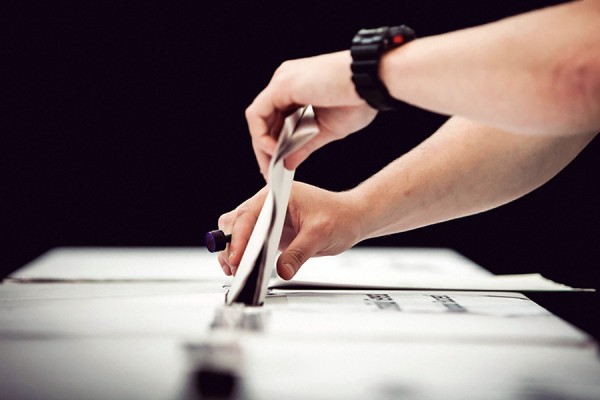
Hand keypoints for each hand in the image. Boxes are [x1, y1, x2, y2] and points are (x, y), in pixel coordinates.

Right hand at [217, 182, 362, 278]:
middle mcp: (268, 202)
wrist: (351, 218)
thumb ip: (299, 253)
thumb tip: (282, 270)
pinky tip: (243, 266)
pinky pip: (248, 238)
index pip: (248, 215)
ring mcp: (268, 215)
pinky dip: (241, 252)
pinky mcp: (270, 229)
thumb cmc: (339, 217)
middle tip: (234, 268)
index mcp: (277, 195)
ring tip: (235, 269)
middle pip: (235, 220)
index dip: (239, 238)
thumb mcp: (320, 236)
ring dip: (232, 248)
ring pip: (236, 229)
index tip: (237, 258)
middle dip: (230, 245)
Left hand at [245, 51, 377, 177]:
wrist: (372, 83)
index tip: (276, 169)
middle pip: (264, 121)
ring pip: (258, 118)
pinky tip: (275, 151)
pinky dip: (262, 136)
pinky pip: (257, 114)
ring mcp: (282, 81)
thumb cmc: (358, 101)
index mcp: (297, 90)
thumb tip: (287, 164)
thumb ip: (303, 145)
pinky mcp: (281, 85)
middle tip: (270, 175)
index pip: (275, 121)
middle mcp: (285, 82)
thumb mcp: (326, 130)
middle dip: (265, 151)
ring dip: (262, 146)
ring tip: (273, 167)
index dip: (273, 146)